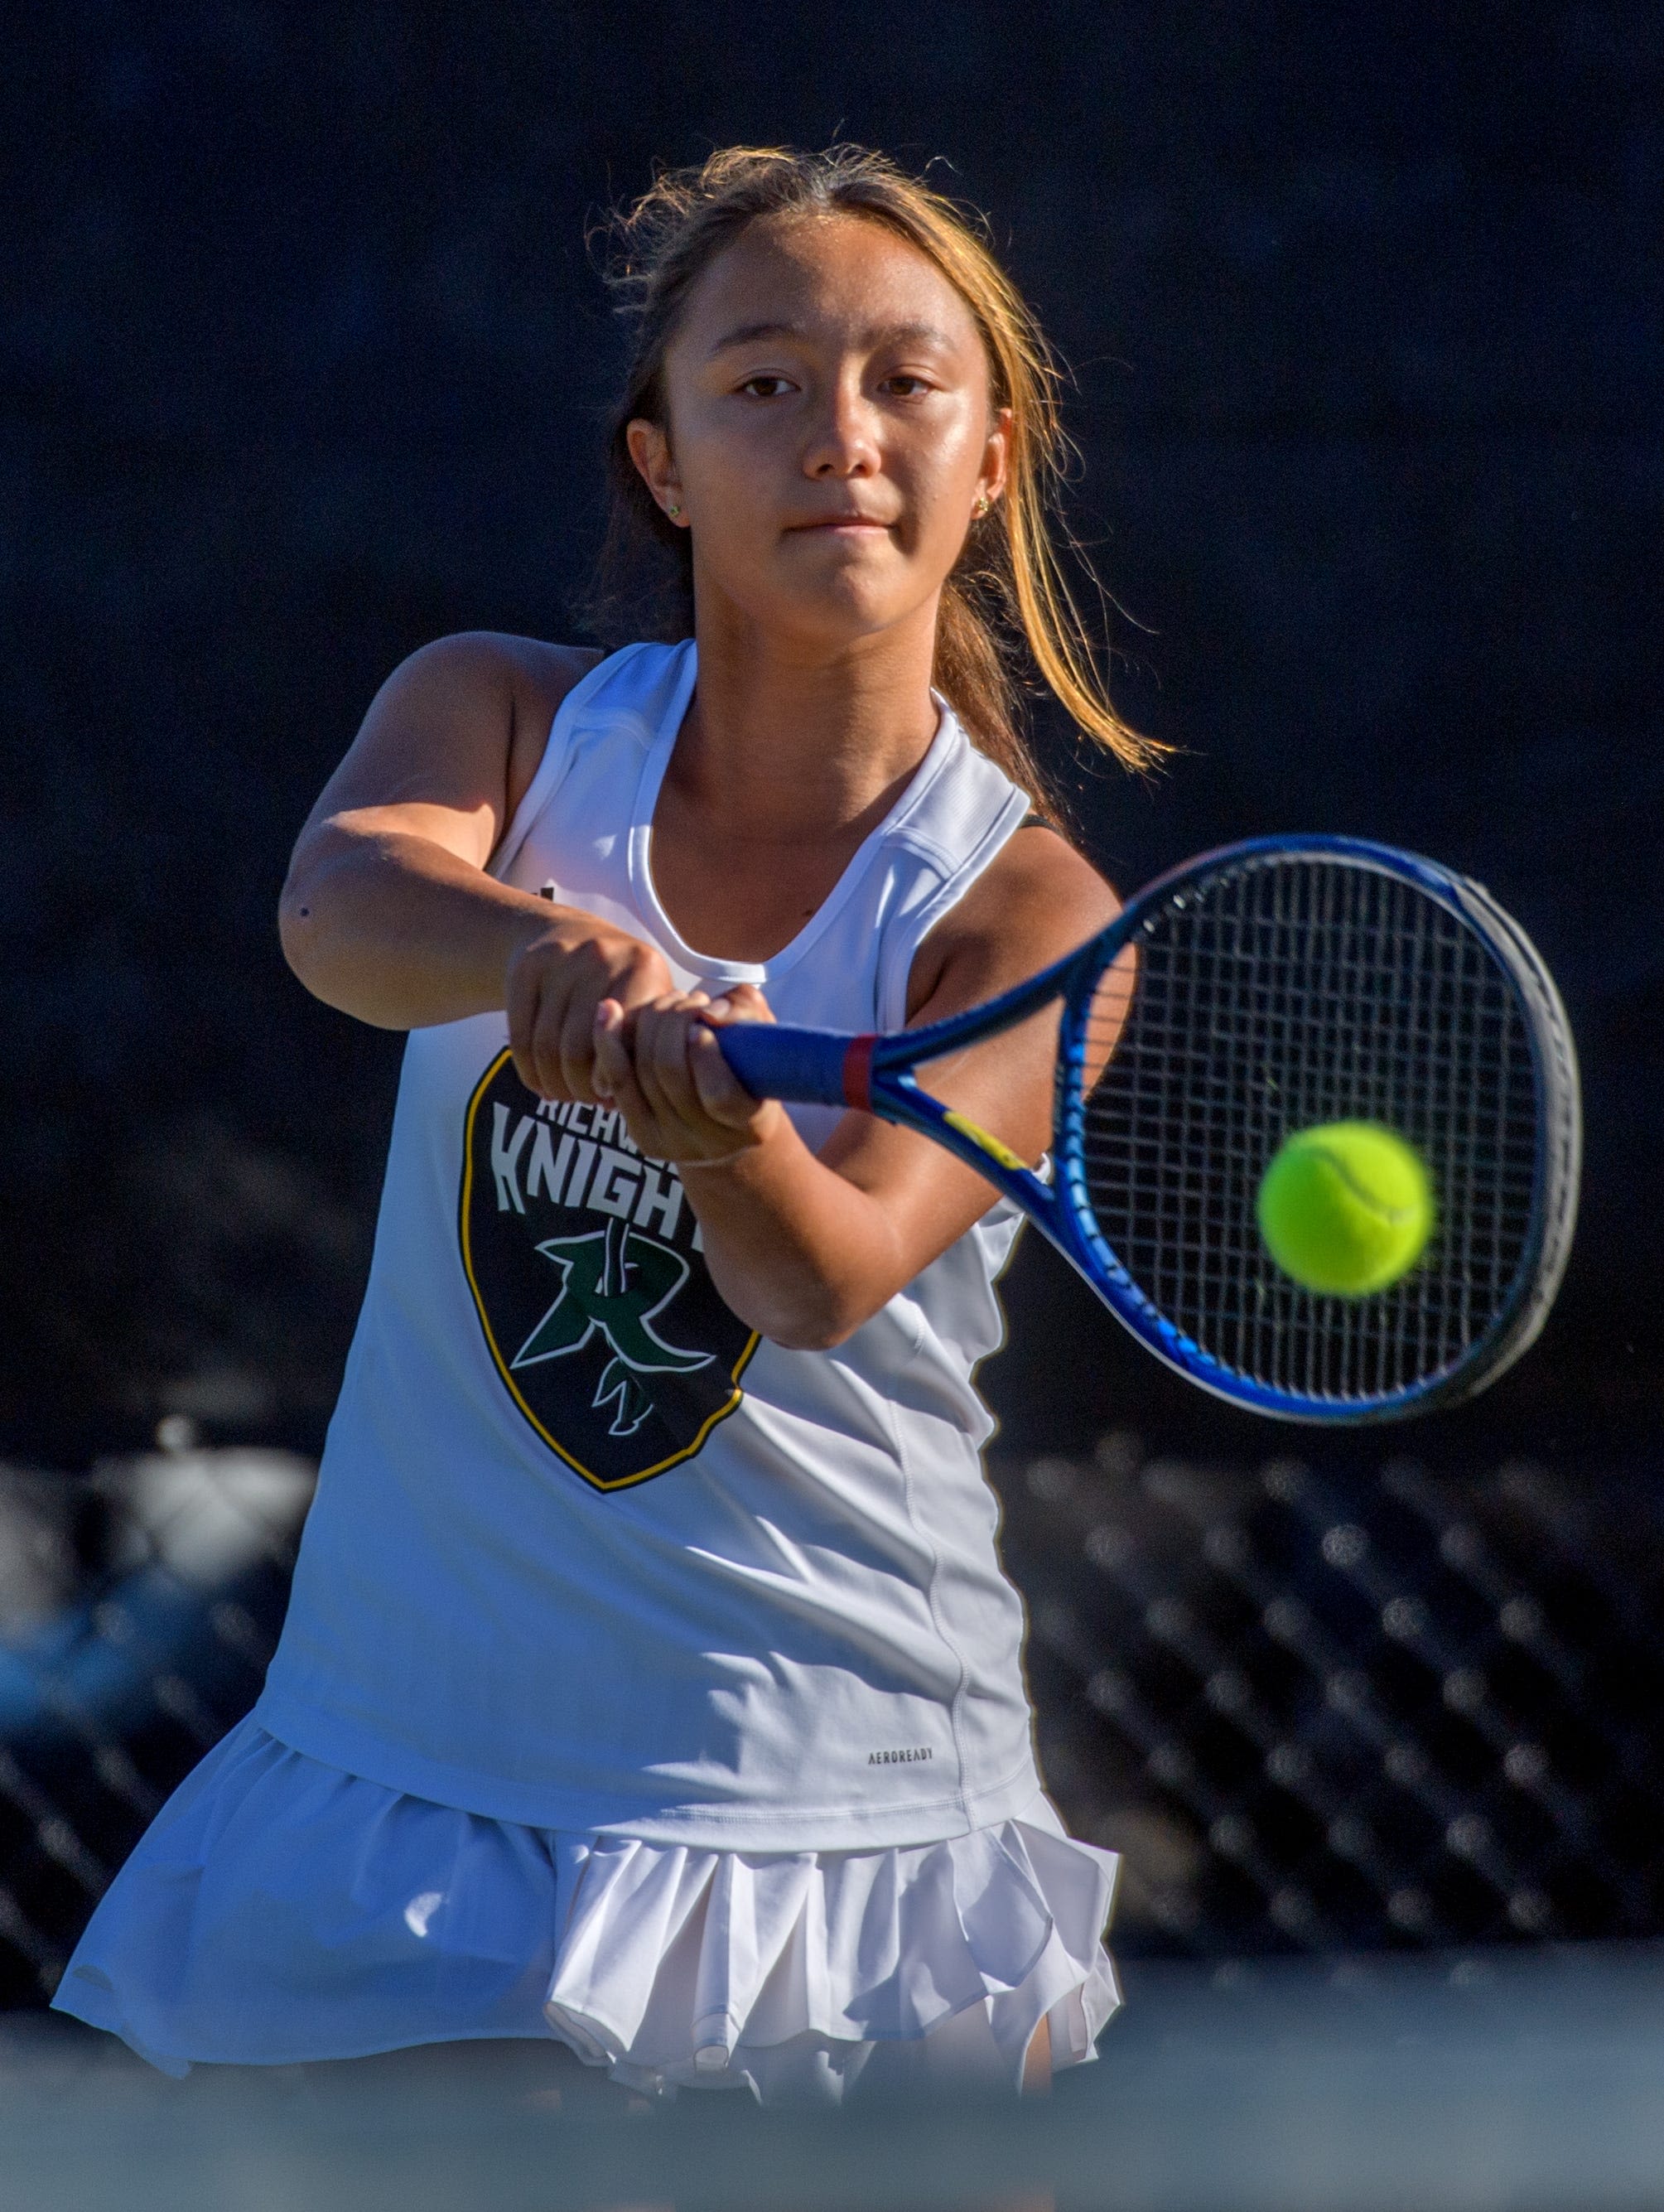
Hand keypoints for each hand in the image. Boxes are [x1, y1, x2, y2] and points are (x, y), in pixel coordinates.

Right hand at [504, 917, 675, 1101]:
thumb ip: (641, 1048)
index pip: (624, 1043)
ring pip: (546, 1047)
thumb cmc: (619, 987)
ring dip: (553, 1084)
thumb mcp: (643, 1004)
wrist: (567, 934)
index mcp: (645, 967)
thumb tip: (615, 1100)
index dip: (613, 1079)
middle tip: (584, 1099)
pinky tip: (540, 1083)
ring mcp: (562, 957)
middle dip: (580, 1088)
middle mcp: (603, 955)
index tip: (610, 1096)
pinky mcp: (526, 965)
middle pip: (579, 1049)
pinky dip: (528, 1071)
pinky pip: (520, 1036)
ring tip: (563, 1095)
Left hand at [591, 983, 785, 1165]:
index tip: (704, 1022)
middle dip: (674, 1022)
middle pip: (672, 1074)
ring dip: (651, 1023)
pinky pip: (619, 1080)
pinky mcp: (641, 1134)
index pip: (720, 1096)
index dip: (706, 1056)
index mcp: (749, 1124)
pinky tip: (609, 1009)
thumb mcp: (763, 1038)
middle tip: (688, 999)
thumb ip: (747, 1014)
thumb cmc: (749, 1067)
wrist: (728, 1123)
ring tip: (669, 1002)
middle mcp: (708, 1143)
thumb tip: (710, 1012)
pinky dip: (609, 1041)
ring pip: (644, 1071)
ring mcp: (671, 1143)